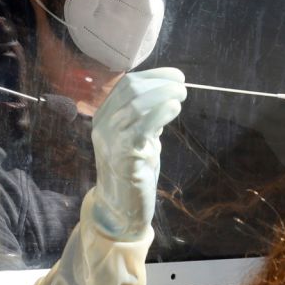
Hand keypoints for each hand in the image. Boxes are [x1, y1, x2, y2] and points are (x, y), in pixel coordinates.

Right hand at [90, 67, 186, 239]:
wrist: (119, 209)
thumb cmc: (131, 172)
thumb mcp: (137, 138)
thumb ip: (146, 119)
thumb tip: (166, 96)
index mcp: (104, 117)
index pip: (126, 84)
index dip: (154, 76)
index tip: (176, 76)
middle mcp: (103, 125)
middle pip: (131, 90)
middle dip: (160, 83)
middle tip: (182, 87)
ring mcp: (111, 140)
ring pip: (136, 105)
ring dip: (163, 95)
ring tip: (181, 96)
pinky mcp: (124, 156)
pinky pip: (142, 127)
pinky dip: (160, 113)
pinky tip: (174, 108)